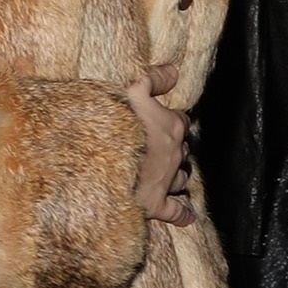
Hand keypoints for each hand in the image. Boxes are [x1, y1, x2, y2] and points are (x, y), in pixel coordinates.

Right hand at [126, 62, 195, 227]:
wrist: (99, 160)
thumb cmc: (114, 122)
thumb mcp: (132, 90)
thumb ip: (152, 79)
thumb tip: (173, 71)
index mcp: (172, 126)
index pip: (180, 120)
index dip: (171, 120)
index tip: (163, 121)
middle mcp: (175, 153)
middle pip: (182, 150)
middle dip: (174, 148)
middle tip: (160, 149)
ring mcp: (167, 179)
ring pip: (181, 177)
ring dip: (177, 175)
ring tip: (171, 176)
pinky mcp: (155, 203)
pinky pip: (175, 211)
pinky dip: (183, 213)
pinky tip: (189, 217)